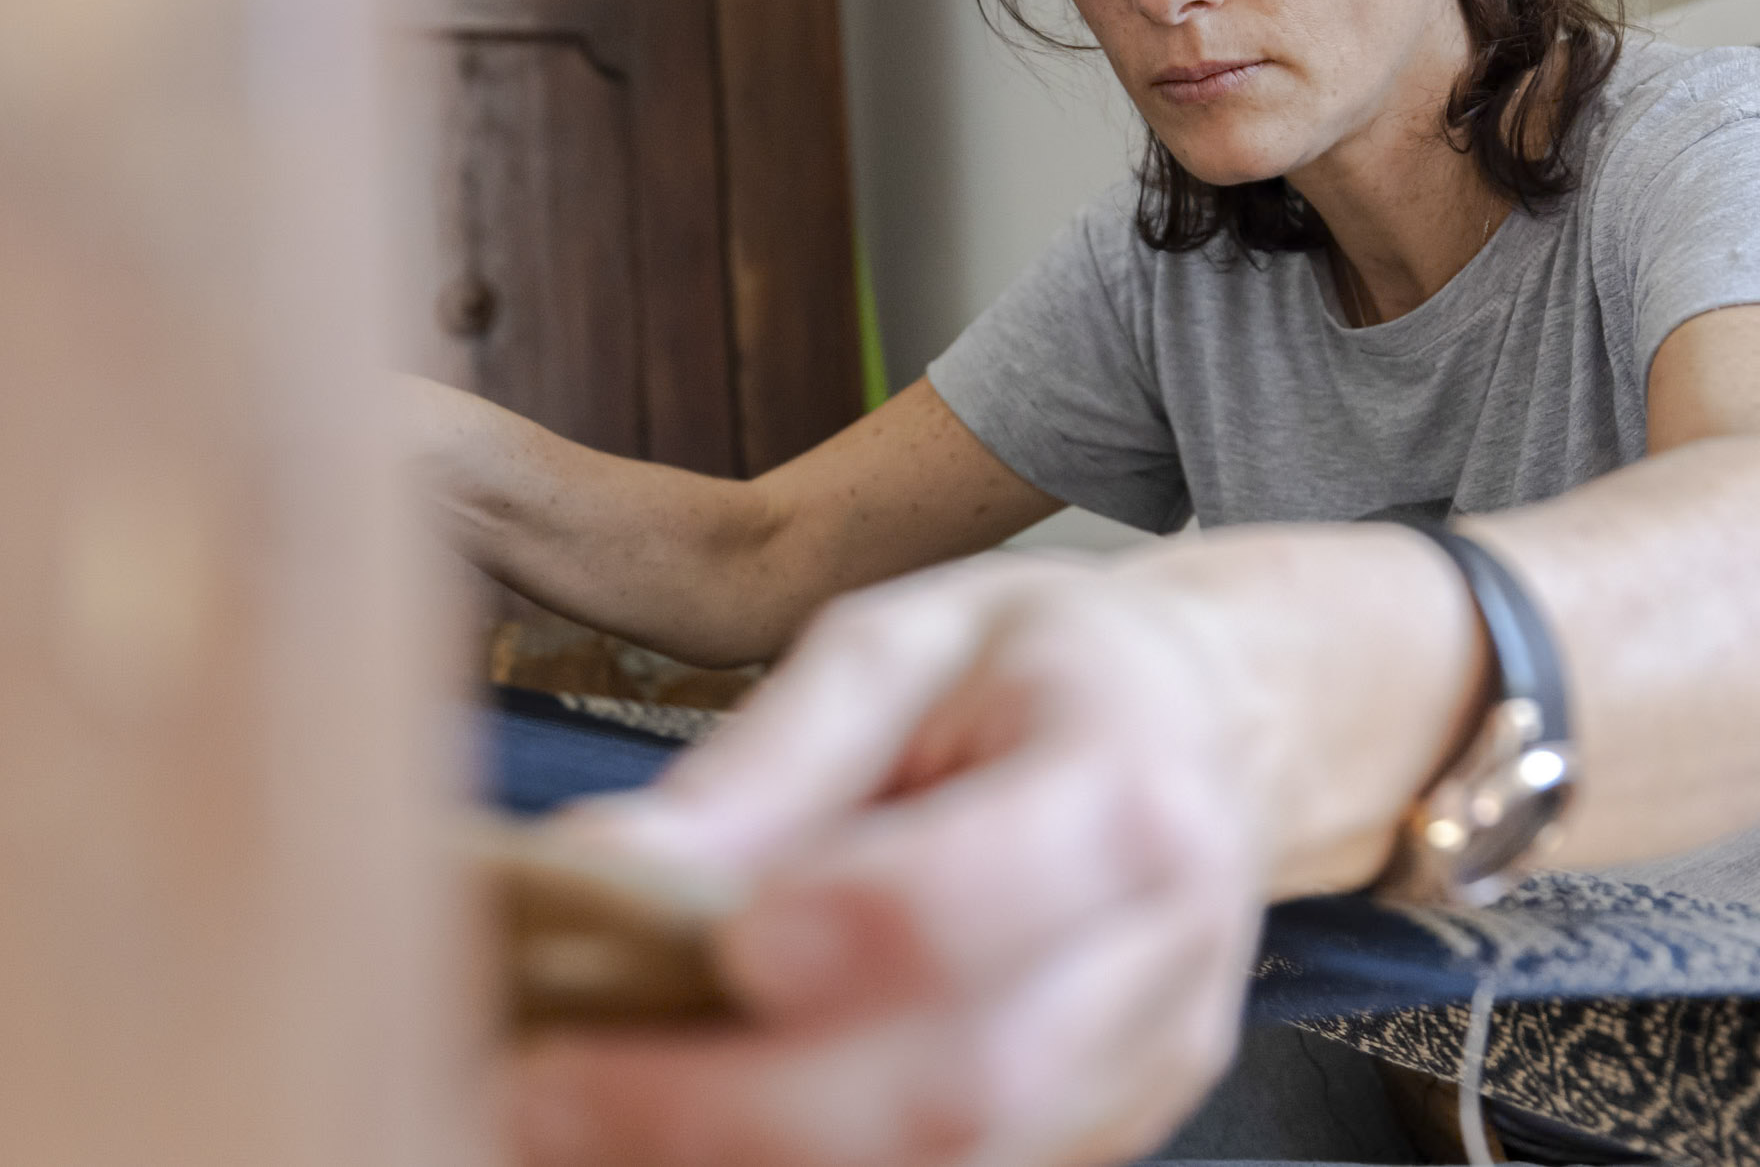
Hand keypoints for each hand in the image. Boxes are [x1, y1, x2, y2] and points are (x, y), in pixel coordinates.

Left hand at [501, 528, 1478, 1166]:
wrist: (1215, 723)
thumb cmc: (1039, 663)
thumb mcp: (904, 641)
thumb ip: (768, 760)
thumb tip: (600, 864)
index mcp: (1123, 785)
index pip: (976, 900)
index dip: (835, 940)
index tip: (682, 949)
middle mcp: (1161, 951)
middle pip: (960, 1086)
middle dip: (733, 1113)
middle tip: (544, 1086)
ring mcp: (1145, 1066)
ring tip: (578, 1122)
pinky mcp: (1107, 1132)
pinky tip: (685, 1134)